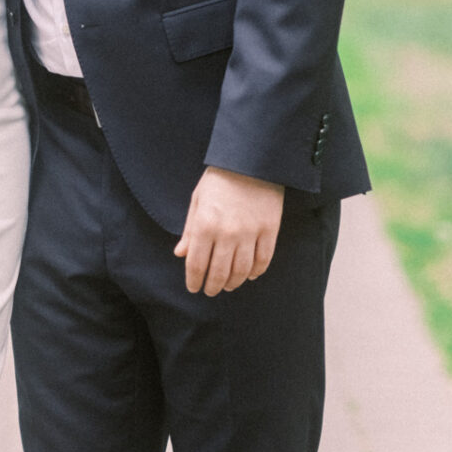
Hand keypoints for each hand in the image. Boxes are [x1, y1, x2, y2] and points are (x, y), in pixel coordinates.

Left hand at [174, 167, 283, 295]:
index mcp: (205, 224)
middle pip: (219, 272)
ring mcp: (251, 233)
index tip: (194, 288)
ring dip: (233, 282)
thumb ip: (190, 230)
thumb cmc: (220, 179)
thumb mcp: (198, 200)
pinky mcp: (270, 230)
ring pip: (242, 271)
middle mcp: (227, 233)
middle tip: (210, 291)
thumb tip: (181, 254)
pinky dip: (256, 272)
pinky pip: (263, 260)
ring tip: (228, 286)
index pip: (197, 264)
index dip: (194, 281)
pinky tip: (250, 275)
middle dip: (212, 287)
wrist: (252, 159)